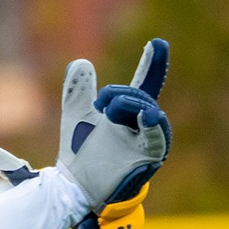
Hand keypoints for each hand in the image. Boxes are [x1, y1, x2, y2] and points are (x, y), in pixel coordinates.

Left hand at [56, 38, 170, 228]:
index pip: (143, 85)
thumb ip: (78, 90)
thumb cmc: (77, 154)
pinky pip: (157, 139)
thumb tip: (80, 61)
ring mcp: (146, 142)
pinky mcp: (146, 159)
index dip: (152, 64)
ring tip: (110, 107)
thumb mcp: (76, 115)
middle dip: (123, 93)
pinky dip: (153, 125)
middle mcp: (140, 126)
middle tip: (101, 102)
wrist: (70, 185)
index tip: (157, 43)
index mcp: (127, 114)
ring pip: (151, 113)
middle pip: (143, 97)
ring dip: (133, 104)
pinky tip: (146, 114)